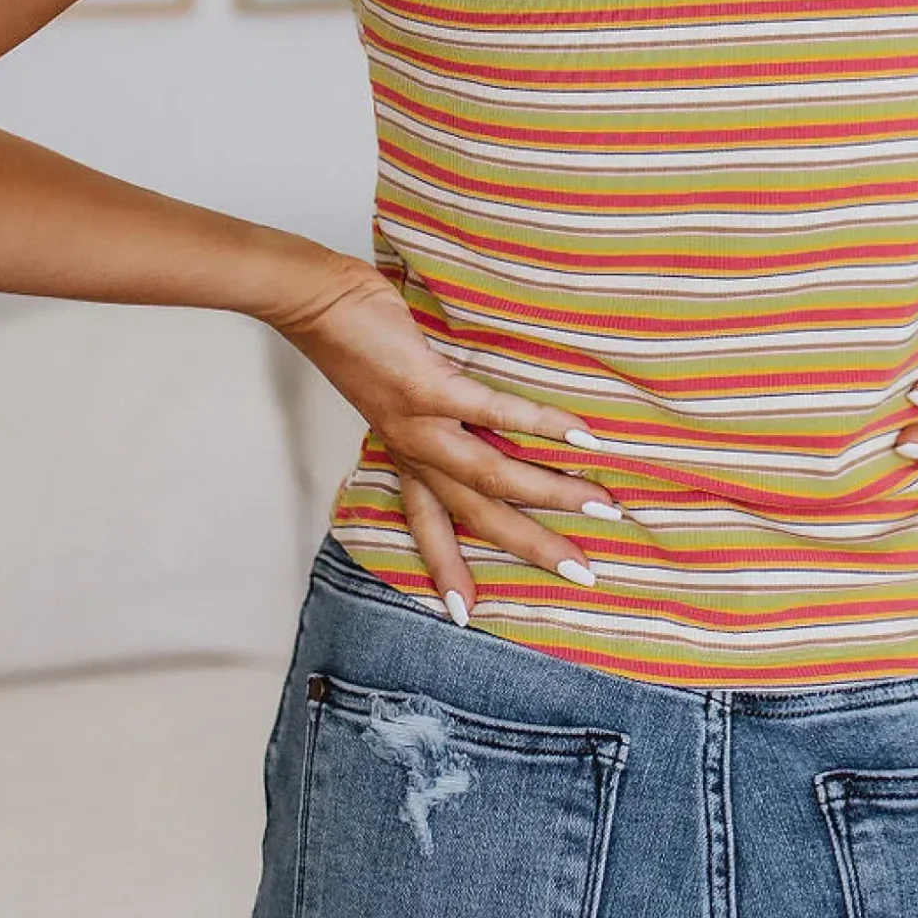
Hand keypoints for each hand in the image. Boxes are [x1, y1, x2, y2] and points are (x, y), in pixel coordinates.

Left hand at [271, 255, 619, 622]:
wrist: (314, 301)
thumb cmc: (356, 337)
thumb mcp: (389, 392)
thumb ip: (429, 410)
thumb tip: (476, 412)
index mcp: (404, 455)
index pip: (427, 525)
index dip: (447, 570)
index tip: (466, 615)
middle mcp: (413, 451)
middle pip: (478, 516)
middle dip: (532, 548)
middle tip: (583, 576)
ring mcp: (420, 424)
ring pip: (493, 476)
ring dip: (552, 495)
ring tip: (602, 506)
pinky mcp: (428, 388)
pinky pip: (496, 414)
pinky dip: (542, 427)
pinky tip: (581, 438)